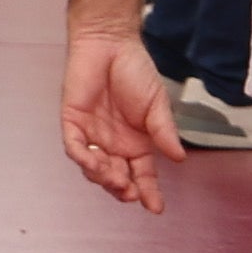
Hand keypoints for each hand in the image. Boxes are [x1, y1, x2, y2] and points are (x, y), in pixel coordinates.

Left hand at [58, 26, 183, 213]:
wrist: (111, 44)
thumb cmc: (136, 72)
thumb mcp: (157, 105)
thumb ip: (164, 131)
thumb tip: (179, 158)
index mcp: (137, 143)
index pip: (143, 175)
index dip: (148, 192)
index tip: (156, 208)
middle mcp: (114, 144)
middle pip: (117, 177)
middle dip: (123, 189)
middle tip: (131, 193)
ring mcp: (92, 134)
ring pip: (94, 167)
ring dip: (105, 177)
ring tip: (117, 180)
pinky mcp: (72, 121)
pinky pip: (74, 146)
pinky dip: (83, 157)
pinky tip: (95, 162)